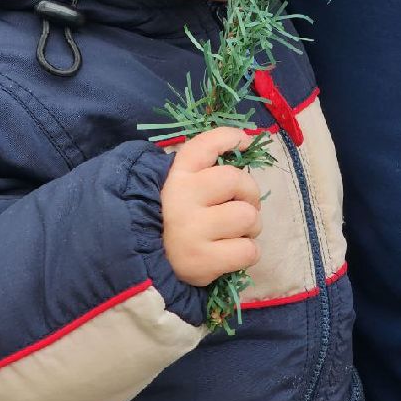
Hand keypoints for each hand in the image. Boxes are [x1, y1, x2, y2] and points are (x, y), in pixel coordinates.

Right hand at [161, 127, 262, 287]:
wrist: (149, 264)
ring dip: (250, 227)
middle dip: (249, 194)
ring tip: (235, 232)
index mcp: (176, 175)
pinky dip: (247, 252)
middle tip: (241, 206)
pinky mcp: (202, 261)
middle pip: (237, 180)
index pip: (206, 144)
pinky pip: (248, 250)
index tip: (244, 141)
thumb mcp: (182, 186)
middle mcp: (181, 198)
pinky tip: (230, 252)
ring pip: (248, 217)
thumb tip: (244, 140)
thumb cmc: (176, 219)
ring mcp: (191, 230)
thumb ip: (206, 166)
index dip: (230, 137)